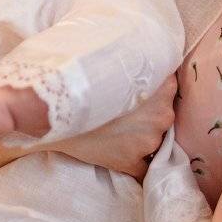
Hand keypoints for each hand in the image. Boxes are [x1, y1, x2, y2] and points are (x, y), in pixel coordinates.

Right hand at [52, 77, 176, 178]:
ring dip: (140, 135)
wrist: (50, 112)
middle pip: (163, 114)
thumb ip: (131, 66)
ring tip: (116, 129)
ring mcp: (147, 143)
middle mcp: (160, 118)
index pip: (170, 85)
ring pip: (153, 139)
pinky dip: (135, 162)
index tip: (143, 86)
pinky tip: (120, 154)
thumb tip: (134, 54)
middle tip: (125, 108)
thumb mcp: (108, 67)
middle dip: (148, 112)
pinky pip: (143, 166)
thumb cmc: (77, 84)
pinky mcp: (131, 163)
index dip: (156, 85)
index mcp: (159, 91)